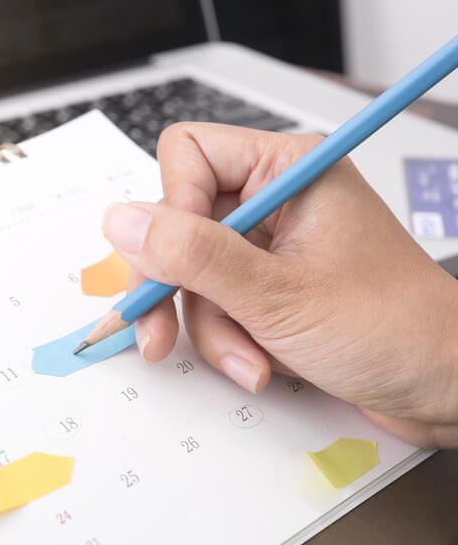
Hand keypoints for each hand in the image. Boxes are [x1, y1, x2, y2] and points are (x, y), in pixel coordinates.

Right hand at [103, 122, 457, 447]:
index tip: (177, 262)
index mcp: (288, 170)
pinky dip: (225, 339)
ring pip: (191, 272)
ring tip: (247, 360)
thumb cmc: (392, 330)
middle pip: (179, 222)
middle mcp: (274, 199)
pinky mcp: (268, 287)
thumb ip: (192, 254)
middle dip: (177, 286)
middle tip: (160, 333)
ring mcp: (270, 246)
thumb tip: (120, 220)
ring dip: (208, 326)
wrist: (446, 388)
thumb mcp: (276, 294)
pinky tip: (256, 363)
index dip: (172, 209)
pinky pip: (214, 303)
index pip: (188, 156)